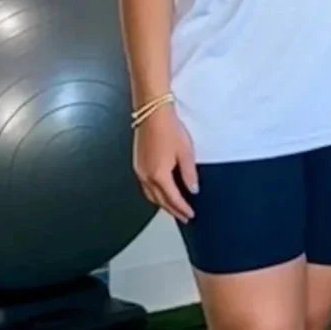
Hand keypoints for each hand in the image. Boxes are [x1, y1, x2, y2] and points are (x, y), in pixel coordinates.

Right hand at [134, 105, 197, 222]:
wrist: (152, 112)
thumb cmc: (169, 128)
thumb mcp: (186, 152)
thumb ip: (189, 174)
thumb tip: (193, 190)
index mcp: (159, 175)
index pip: (172, 199)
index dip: (182, 209)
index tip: (190, 215)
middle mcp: (146, 176)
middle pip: (159, 201)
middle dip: (172, 210)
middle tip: (183, 217)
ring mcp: (139, 170)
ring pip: (150, 195)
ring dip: (162, 204)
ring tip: (173, 208)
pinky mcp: (137, 163)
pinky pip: (145, 186)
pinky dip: (154, 194)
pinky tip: (160, 192)